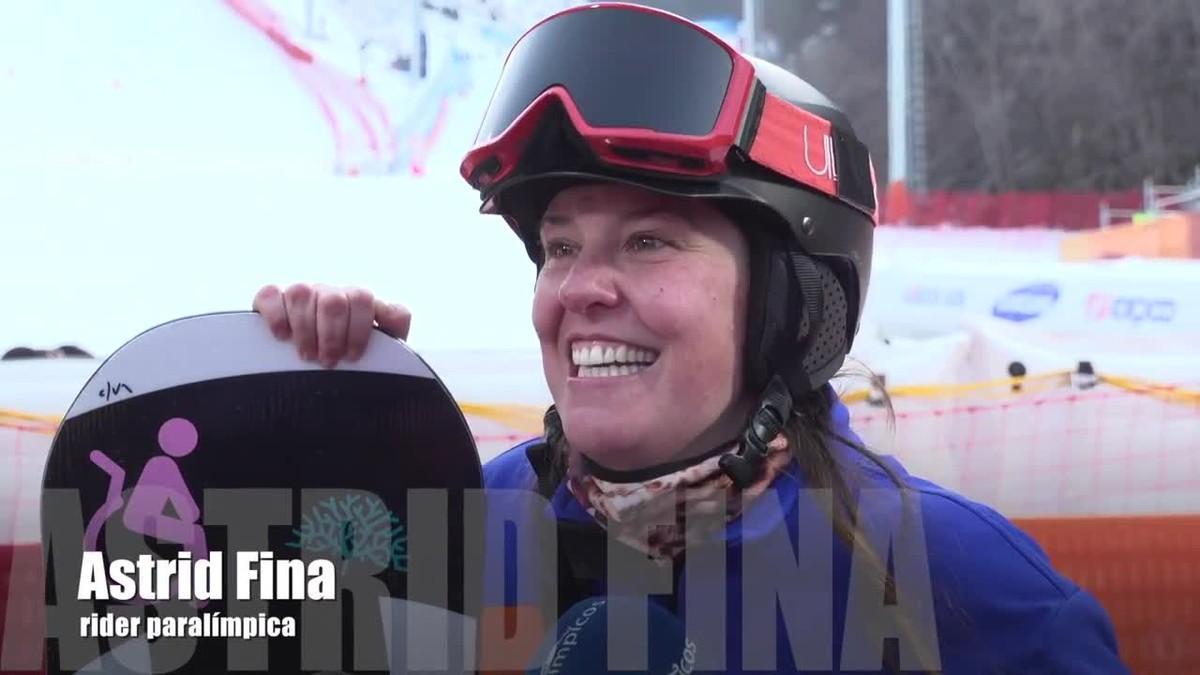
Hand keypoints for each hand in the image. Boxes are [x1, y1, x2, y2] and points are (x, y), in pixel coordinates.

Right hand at [252, 283, 411, 367]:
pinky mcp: (271, 298)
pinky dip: (276, 315)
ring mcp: (301, 293)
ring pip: (302, 294)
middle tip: (328, 361)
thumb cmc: (350, 357)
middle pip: (333, 300)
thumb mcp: (379, 346)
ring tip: (307, 356)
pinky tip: (282, 336)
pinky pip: (271, 295)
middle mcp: (329, 293)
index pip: (362, 299)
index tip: (353, 357)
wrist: (314, 366)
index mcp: (356, 300)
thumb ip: (393, 325)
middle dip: (331, 336)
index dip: (358, 330)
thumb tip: (393, 312)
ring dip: (305, 330)